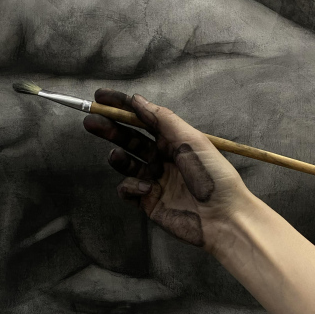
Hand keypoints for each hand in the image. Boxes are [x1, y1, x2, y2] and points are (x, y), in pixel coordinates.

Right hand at [84, 89, 250, 252]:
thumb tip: (137, 100)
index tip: (101, 97)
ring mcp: (154, 179)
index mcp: (173, 140)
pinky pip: (128, 189)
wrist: (223, 217)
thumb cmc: (213, 176)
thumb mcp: (191, 140)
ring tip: (115, 155)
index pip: (142, 118)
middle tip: (91, 122)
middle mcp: (162, 157)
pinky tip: (145, 189)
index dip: (121, 106)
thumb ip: (162, 119)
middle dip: (110, 129)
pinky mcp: (148, 201)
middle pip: (129, 138)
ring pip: (126, 162)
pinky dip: (130, 187)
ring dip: (117, 157)